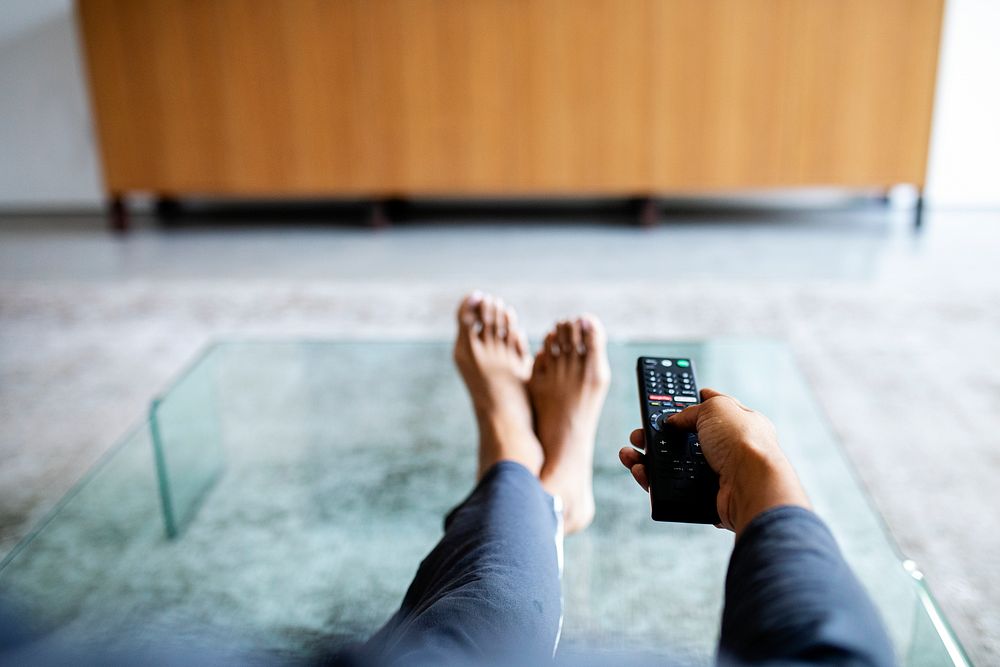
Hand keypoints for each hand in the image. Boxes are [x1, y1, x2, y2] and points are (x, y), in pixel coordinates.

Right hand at [619, 388, 809, 535]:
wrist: (751, 485)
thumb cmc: (743, 443)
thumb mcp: (716, 408)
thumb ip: (691, 410)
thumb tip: (674, 420)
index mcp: (738, 424)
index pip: (709, 410)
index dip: (686, 405)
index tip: (665, 404)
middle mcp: (727, 449)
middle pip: (683, 440)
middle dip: (657, 436)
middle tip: (639, 434)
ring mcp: (715, 475)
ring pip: (673, 466)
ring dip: (648, 459)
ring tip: (629, 455)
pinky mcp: (704, 498)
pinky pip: (671, 489)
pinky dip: (653, 481)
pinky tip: (641, 472)